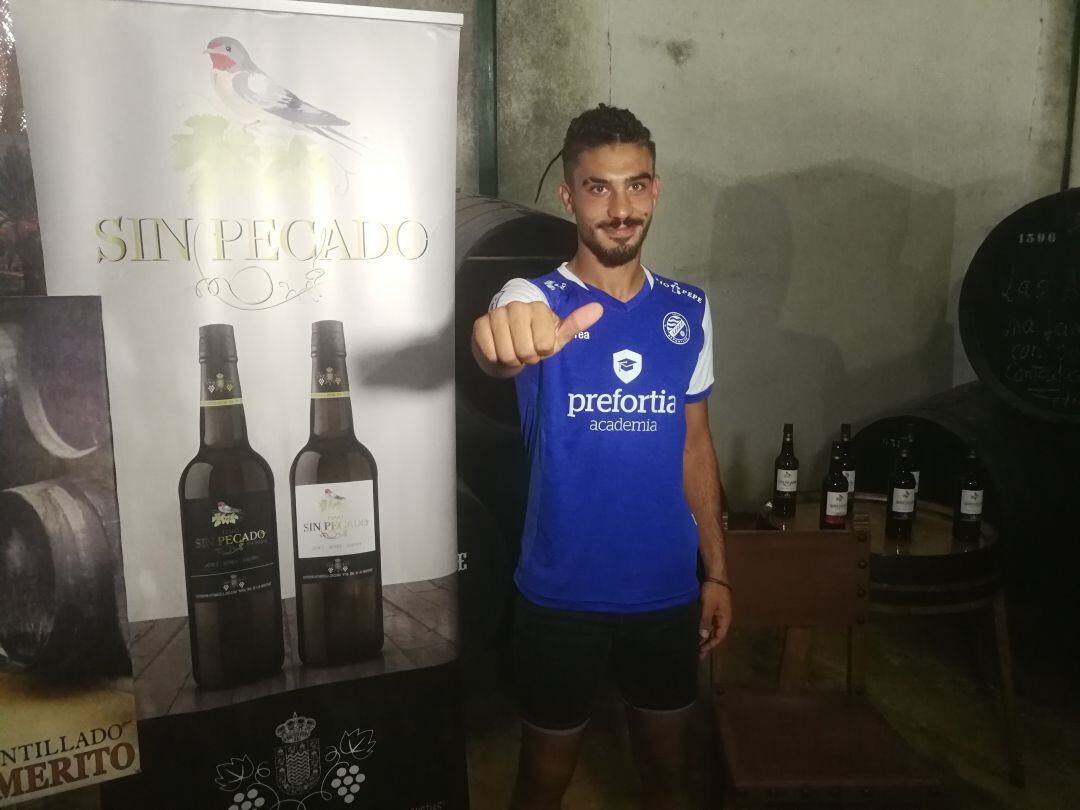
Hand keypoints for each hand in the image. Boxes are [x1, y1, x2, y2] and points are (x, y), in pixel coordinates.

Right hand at [472, 300, 602, 376]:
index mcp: (538, 308)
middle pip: (525, 350)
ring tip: (513, 351)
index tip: (539, 346)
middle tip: (525, 351)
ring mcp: (496, 314)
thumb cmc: (534, 341)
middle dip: (526, 357)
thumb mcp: (557, 336)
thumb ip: (576, 323)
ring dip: (511, 359)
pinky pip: (490, 351)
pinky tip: (498, 350)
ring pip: (507, 353)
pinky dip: (495, 357)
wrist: (505, 344)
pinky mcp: (480, 325)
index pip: (544, 344)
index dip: (542, 351)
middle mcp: (516, 307)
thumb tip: (599, 308)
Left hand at [698, 582, 731, 658]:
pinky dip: (703, 628)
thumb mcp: (708, 606)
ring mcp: (718, 613)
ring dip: (705, 636)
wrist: (715, 575)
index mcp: (725, 620)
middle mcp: (723, 618)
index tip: (700, 653)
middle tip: (696, 652)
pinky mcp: (713, 608)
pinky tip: (696, 630)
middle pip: (716, 634)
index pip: (719, 637)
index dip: (710, 645)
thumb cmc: (713, 591)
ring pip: (712, 629)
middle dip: (707, 643)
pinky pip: (709, 622)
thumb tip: (703, 636)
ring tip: (694, 644)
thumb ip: (706, 621)